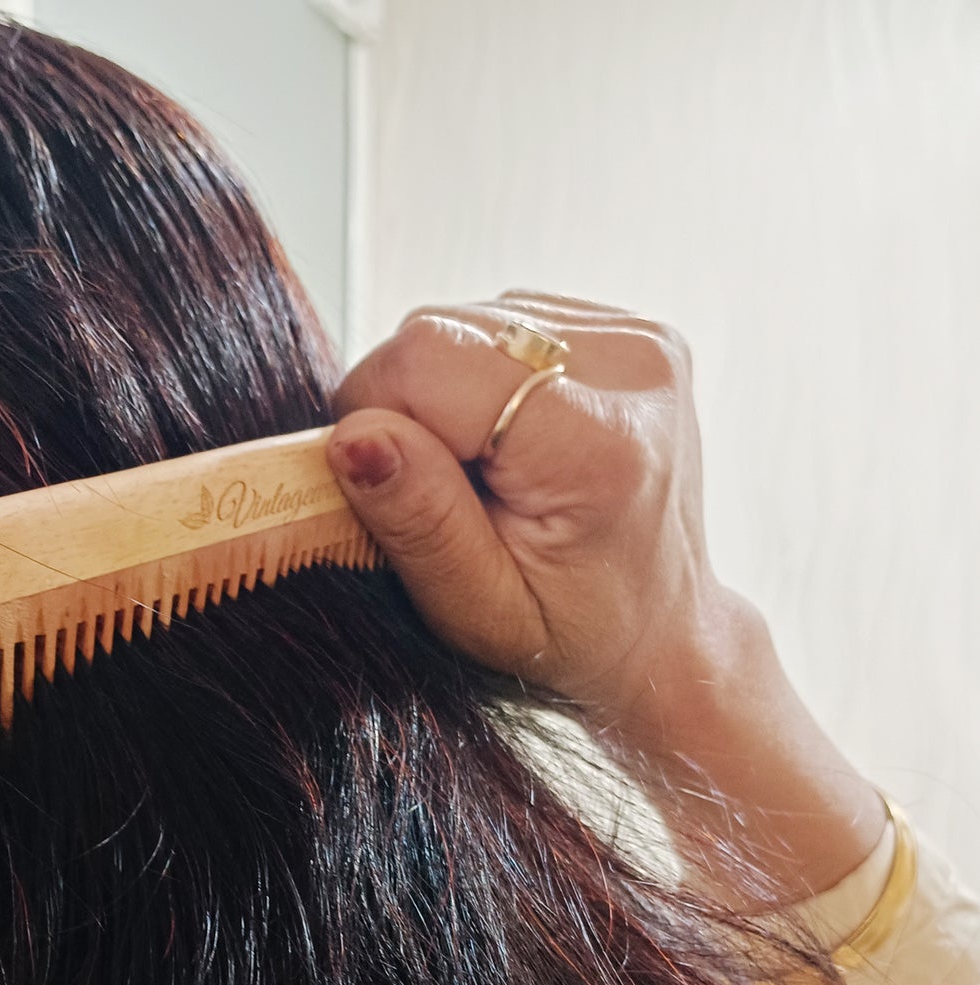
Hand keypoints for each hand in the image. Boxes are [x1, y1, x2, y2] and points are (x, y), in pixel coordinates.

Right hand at [327, 292, 715, 721]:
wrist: (660, 629)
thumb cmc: (571, 634)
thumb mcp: (478, 612)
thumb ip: (417, 519)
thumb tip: (353, 434)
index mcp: (596, 443)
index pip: (426, 358)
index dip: (377, 418)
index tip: (396, 489)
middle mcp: (627, 367)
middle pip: (439, 328)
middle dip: (409, 407)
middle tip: (446, 492)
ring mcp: (634, 336)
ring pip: (464, 320)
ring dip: (445, 394)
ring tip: (486, 472)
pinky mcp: (625, 327)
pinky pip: (501, 322)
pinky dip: (481, 380)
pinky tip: (510, 441)